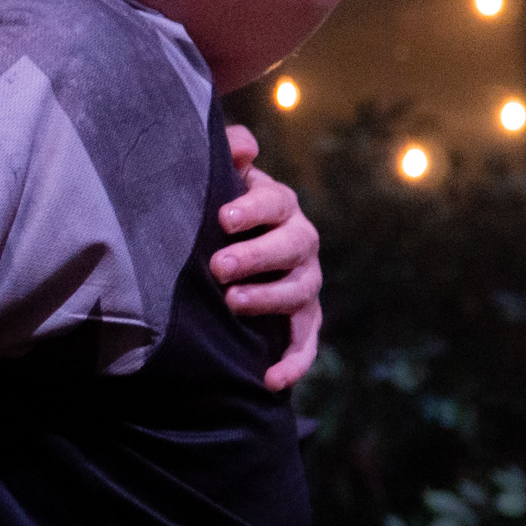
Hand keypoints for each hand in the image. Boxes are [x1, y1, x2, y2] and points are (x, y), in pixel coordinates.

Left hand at [211, 124, 322, 390]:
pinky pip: (306, 344)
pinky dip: (293, 363)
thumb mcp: (222, 180)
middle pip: (291, 246)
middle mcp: (301, 243)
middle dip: (256, 256)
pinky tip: (270, 379)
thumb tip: (243, 146)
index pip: (275, 202)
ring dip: (268, 300)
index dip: (251, 209)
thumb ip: (230, 154)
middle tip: (219, 266)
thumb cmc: (221, 212)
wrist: (230, 252)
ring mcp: (305, 284)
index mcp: (281, 207)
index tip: (222, 219)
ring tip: (232, 304)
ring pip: (299, 293)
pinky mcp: (303, 322)